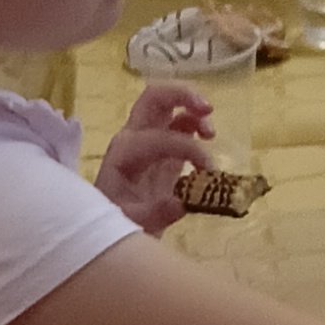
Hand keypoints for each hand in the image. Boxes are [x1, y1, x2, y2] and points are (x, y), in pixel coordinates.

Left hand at [96, 83, 216, 229]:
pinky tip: (208, 139)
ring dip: (194, 108)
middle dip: (182, 94)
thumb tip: (181, 203)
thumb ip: (154, 213)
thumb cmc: (119, 224)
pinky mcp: (163, 146)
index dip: (187, 148)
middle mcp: (133, 137)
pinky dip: (197, 122)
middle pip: (155, 97)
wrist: (113, 230)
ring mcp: (148, 138)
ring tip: (211, 133)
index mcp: (124, 153)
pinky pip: (180, 121)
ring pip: (169, 103)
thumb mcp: (133, 224)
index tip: (208, 170)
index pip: (158, 137)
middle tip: (208, 108)